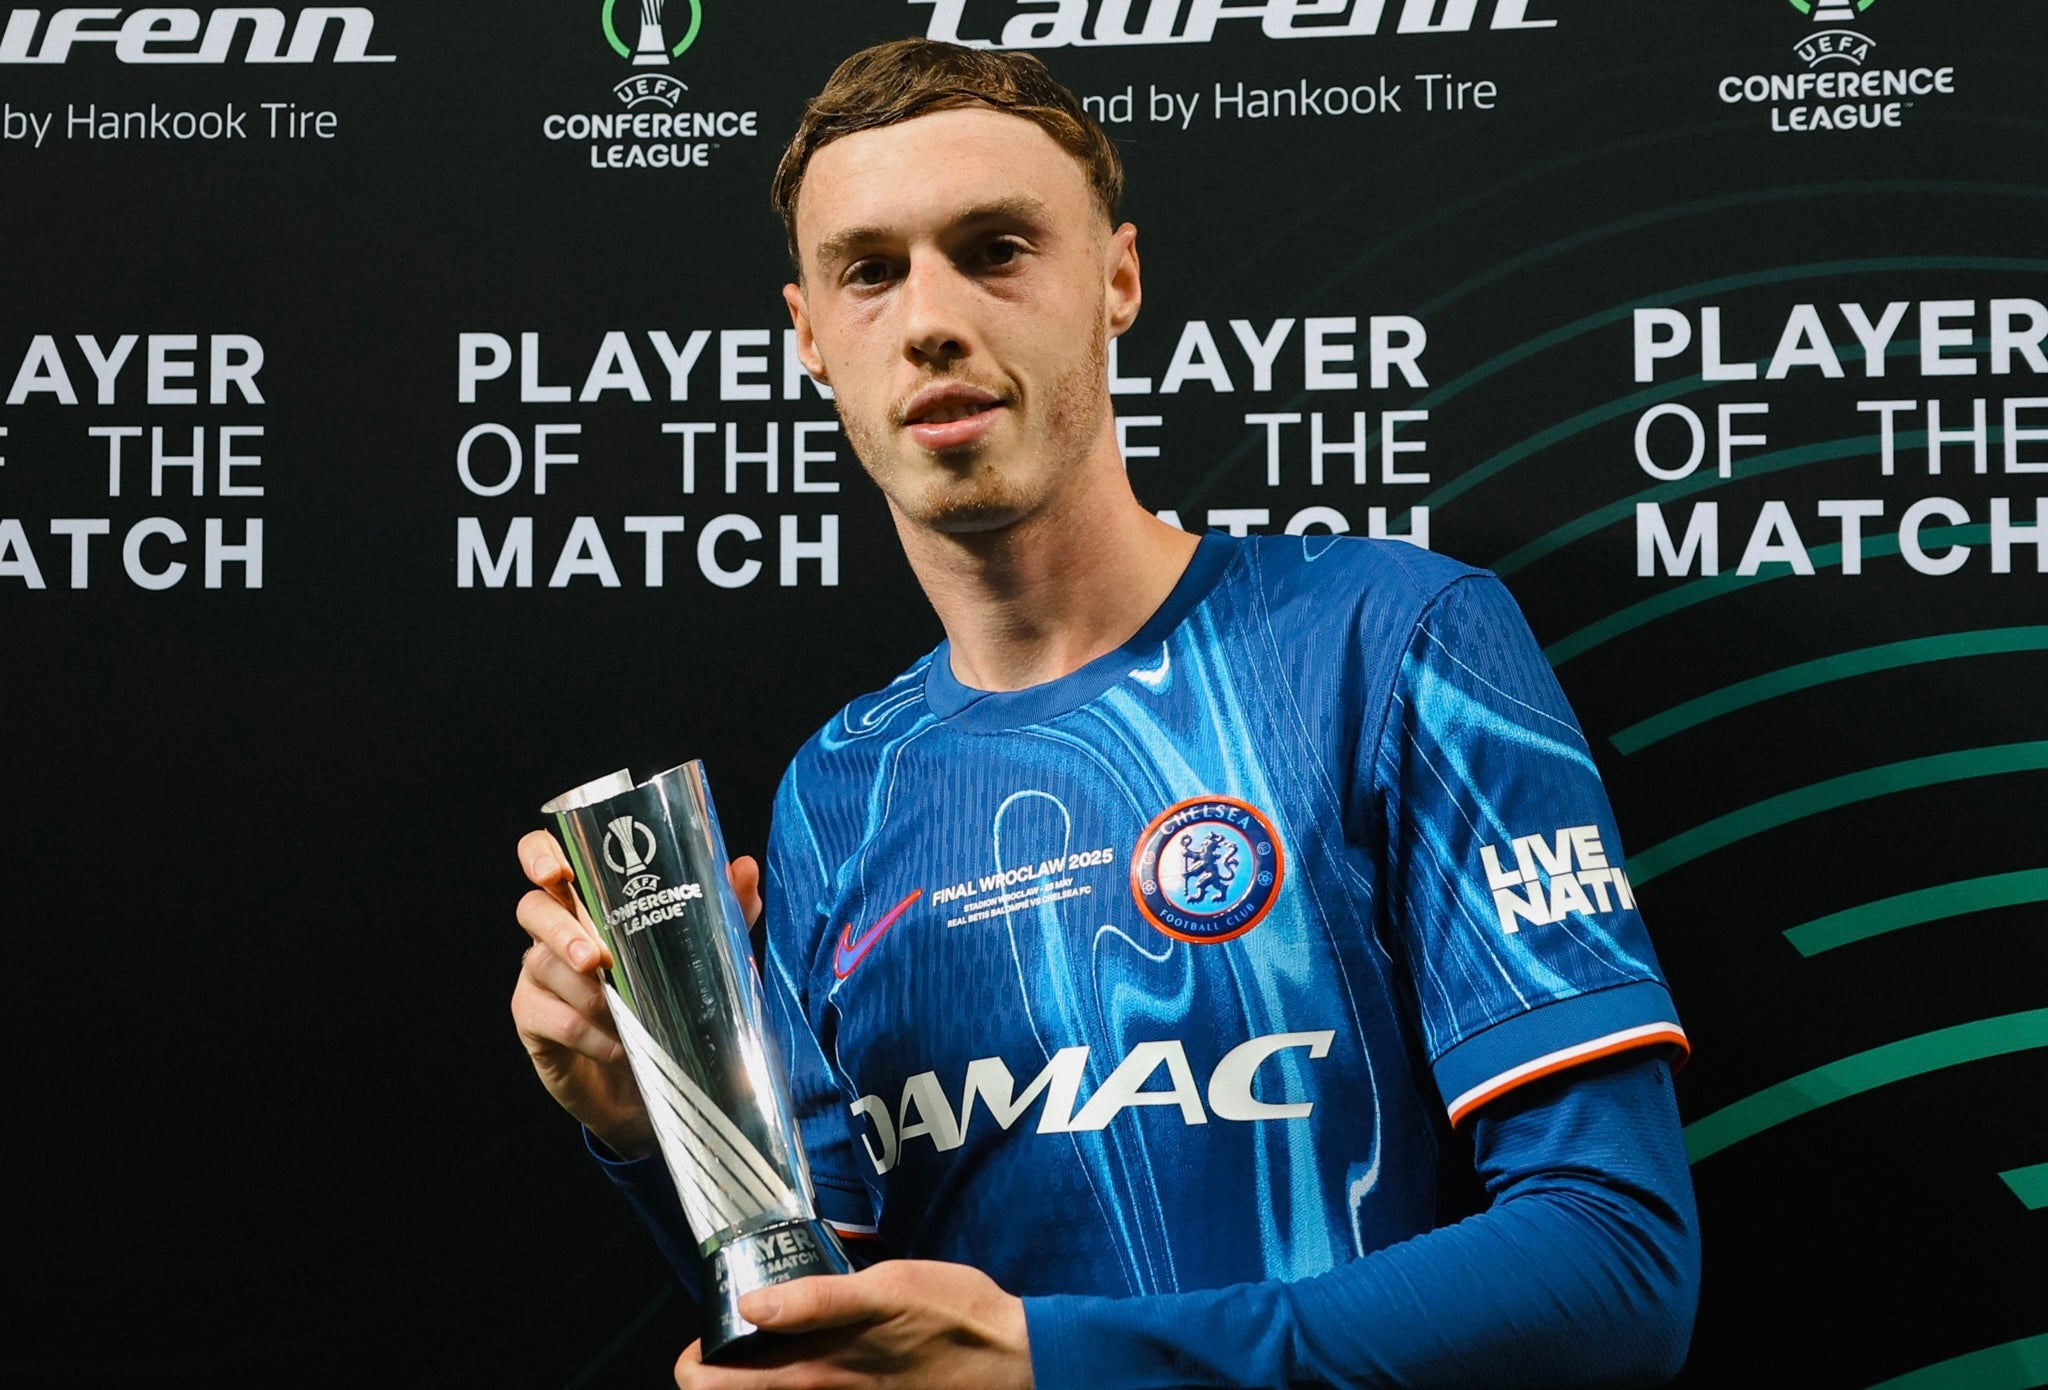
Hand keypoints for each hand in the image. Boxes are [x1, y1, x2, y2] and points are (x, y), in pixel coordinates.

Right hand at [509, 829, 762, 1157]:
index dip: (539, 856)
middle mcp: (553, 931)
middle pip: (533, 910)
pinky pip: (553, 1020)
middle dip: (561, 932)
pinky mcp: (532, 1020)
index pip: (544, 858)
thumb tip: (744, 868)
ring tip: (622, 1013)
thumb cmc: (665, 996)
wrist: (642, 1077)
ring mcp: (537, 976)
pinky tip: (617, 1046)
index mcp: (586, 901)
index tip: (556, 872)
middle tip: (594, 959)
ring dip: (586, 993)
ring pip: (544, 967)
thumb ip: (721, 908)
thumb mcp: (701, 948)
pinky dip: (588, 1034)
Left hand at [673, 1261, 1031, 1389]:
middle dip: (720, 1370)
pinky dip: (793, 1379)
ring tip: (761, 1341)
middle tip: (723, 1335)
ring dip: (757, 1375)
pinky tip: (807, 1352)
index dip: (696, 1364)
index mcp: (814, 1372)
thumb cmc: (954, 1318)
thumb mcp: (889, 1291)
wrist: (1014, 1360)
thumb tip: (752, 1302)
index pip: (719, 1388)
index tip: (698, 1339)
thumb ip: (819, 1301)